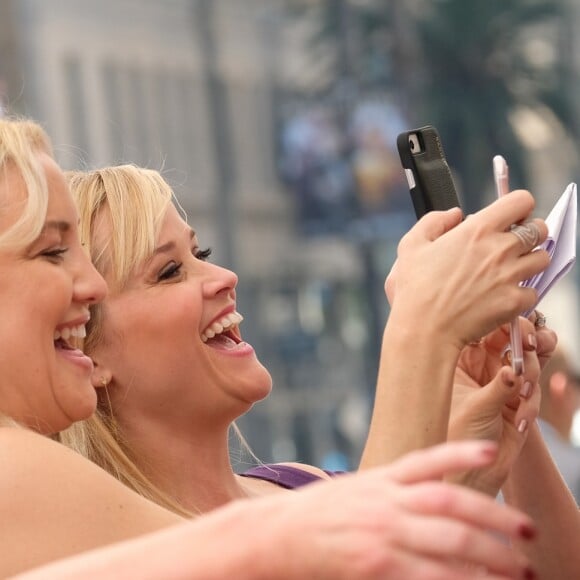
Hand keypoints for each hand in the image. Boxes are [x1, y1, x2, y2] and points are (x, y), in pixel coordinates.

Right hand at [273, 441, 535, 578]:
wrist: (276, 535)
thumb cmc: (318, 514)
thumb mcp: (356, 490)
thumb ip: (392, 490)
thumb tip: (432, 497)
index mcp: (380, 478)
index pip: (426, 459)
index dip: (461, 452)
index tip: (492, 451)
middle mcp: (385, 500)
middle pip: (449, 501)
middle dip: (494, 516)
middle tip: (527, 531)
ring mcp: (380, 530)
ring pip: (447, 538)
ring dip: (490, 554)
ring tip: (520, 567)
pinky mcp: (374, 564)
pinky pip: (428, 575)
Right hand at [385, 192, 548, 349]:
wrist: (424, 330)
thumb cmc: (414, 290)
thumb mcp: (410, 246)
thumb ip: (433, 221)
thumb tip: (455, 214)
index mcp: (477, 230)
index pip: (521, 201)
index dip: (519, 207)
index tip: (510, 217)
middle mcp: (500, 249)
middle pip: (540, 229)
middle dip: (529, 233)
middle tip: (511, 246)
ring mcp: (511, 276)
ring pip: (542, 259)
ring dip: (529, 261)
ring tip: (509, 271)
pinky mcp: (515, 302)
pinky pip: (534, 292)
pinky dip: (522, 294)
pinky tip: (502, 296)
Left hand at [448, 316, 557, 494]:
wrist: (470, 474)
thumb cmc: (456, 437)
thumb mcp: (475, 407)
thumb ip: (499, 384)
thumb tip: (514, 365)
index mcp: (459, 358)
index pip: (484, 328)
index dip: (505, 323)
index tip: (519, 330)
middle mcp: (479, 364)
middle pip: (511, 337)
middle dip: (527, 341)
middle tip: (530, 347)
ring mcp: (500, 380)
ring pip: (528, 359)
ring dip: (531, 371)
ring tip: (523, 391)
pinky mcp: (518, 398)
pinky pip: (535, 387)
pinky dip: (532, 400)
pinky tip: (520, 417)